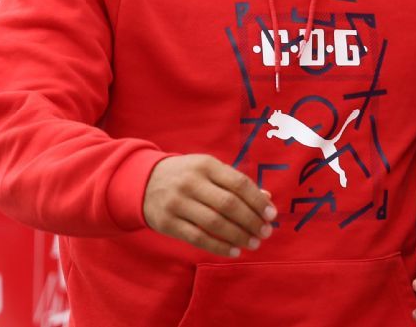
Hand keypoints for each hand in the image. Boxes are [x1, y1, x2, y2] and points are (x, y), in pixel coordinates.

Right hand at [143, 154, 275, 257]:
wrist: (143, 182)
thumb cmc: (186, 176)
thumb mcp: (208, 170)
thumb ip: (236, 183)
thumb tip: (267, 199)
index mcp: (205, 164)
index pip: (238, 183)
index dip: (258, 201)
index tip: (271, 215)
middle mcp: (191, 182)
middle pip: (229, 204)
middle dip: (251, 221)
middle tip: (265, 232)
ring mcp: (177, 202)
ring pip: (215, 223)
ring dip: (238, 236)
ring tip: (253, 243)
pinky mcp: (168, 222)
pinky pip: (198, 238)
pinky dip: (219, 247)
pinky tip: (234, 251)